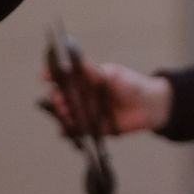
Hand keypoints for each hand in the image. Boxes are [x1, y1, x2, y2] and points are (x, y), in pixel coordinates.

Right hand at [41, 60, 170, 136]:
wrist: (149, 106)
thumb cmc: (132, 85)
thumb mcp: (113, 74)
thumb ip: (94, 72)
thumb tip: (76, 61)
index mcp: (85, 79)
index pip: (63, 75)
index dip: (51, 74)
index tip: (44, 76)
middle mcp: (82, 95)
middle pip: (61, 96)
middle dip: (56, 97)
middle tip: (59, 99)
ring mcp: (85, 111)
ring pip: (65, 114)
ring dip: (61, 114)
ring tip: (66, 113)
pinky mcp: (91, 127)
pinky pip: (75, 130)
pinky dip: (68, 131)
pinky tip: (66, 130)